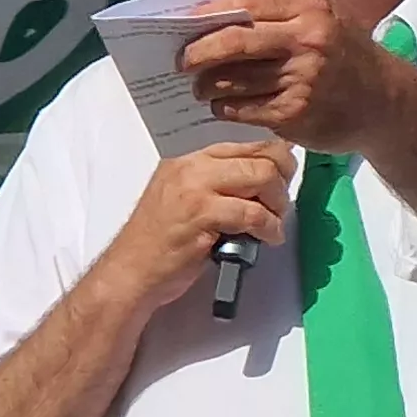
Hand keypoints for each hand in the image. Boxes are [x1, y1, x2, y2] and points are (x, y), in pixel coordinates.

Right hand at [84, 142, 298, 308]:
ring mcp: (196, 189)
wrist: (130, 271)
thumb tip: (263, 180)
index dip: (275, 160)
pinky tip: (268, 238)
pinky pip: (253, 214)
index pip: (246, 145)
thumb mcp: (186, 201)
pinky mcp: (202, 215)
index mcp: (189, 160)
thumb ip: (218, 186)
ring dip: (279, 205)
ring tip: (274, 224)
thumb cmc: (159, 243)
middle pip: (260, 157)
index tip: (285, 178)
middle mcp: (192, 167)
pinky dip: (270, 228)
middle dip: (283, 181)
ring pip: (262, 179)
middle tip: (282, 205)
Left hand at [179, 0, 405, 151]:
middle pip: (234, 41)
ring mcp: (303, 78)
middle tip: (180, 60)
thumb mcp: (323, 19)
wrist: (384, 103)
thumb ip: (278, 13)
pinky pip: (244, 109)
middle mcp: (308, 39)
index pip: (247, 2)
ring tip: (199, 87)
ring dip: (207, 85)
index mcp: (311, 7)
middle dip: (198, 51)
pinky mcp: (296, 112)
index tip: (185, 22)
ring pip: (235, 79)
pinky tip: (222, 106)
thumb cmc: (344, 55)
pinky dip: (225, 108)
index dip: (210, 13)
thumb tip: (213, 16)